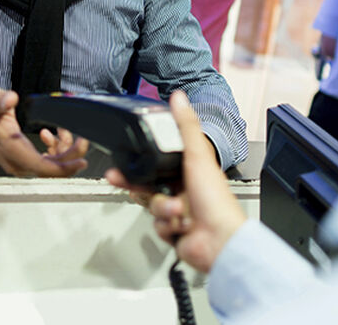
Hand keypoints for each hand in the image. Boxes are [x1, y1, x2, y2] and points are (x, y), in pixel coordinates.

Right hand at [0, 89, 88, 176]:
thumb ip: (0, 100)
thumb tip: (10, 99)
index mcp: (10, 149)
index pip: (40, 166)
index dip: (63, 167)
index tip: (81, 161)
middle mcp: (16, 162)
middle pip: (50, 168)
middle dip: (70, 155)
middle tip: (83, 139)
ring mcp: (20, 163)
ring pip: (50, 164)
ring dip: (63, 148)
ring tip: (64, 129)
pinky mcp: (24, 160)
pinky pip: (45, 160)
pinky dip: (54, 148)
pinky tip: (51, 134)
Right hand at [108, 91, 245, 273]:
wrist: (219, 239)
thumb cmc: (216, 199)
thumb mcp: (198, 154)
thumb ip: (186, 125)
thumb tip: (179, 98)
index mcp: (189, 167)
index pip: (156, 158)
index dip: (139, 156)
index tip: (124, 155)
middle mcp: (183, 187)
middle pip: (147, 182)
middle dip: (136, 185)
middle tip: (118, 179)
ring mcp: (178, 208)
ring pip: (151, 205)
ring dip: (162, 208)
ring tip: (176, 211)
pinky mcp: (174, 229)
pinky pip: (157, 225)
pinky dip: (167, 226)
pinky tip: (180, 225)